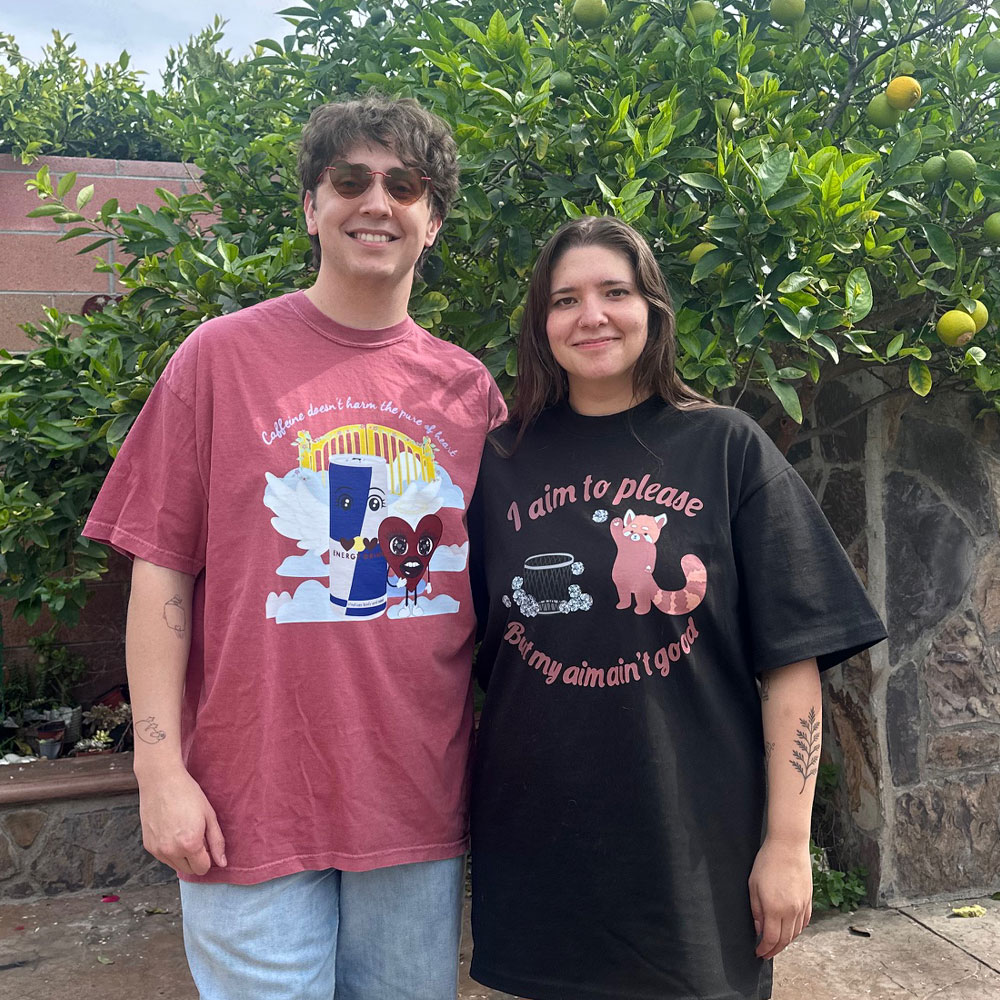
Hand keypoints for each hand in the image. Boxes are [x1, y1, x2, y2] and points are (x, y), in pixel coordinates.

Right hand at [137, 767, 226, 875]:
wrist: (161, 780)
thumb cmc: (187, 794)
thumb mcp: (209, 815)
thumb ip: (217, 842)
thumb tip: (222, 863)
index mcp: (190, 844)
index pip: (202, 868)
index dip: (208, 857)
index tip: (207, 842)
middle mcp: (171, 851)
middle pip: (189, 870)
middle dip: (196, 858)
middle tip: (196, 835)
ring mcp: (157, 850)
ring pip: (175, 865)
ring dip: (182, 855)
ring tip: (183, 830)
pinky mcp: (148, 846)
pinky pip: (163, 857)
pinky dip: (170, 850)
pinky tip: (172, 830)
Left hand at [748, 836, 811, 958]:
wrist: (788, 846)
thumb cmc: (767, 862)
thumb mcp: (753, 885)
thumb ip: (756, 909)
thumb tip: (758, 928)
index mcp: (775, 908)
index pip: (771, 938)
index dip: (764, 949)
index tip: (758, 953)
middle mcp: (791, 911)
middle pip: (784, 940)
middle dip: (774, 949)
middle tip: (766, 953)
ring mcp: (802, 906)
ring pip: (795, 933)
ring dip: (786, 942)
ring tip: (776, 944)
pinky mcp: (808, 900)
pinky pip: (804, 922)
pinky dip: (796, 931)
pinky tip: (790, 931)